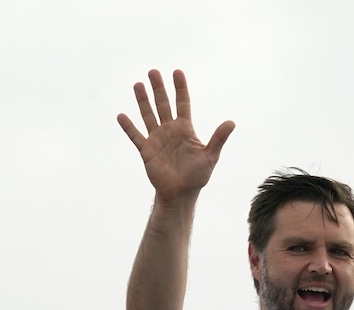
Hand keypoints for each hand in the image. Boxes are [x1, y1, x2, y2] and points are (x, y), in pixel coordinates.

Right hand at [117, 69, 234, 202]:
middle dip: (158, 88)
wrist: (181, 193)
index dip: (180, 88)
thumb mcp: (210, 156)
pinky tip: (121, 116)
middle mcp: (170, 130)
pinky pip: (135, 136)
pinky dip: (128, 127)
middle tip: (153, 71)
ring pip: (148, 115)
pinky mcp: (146, 150)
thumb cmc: (198, 176)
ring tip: (138, 84)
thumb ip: (218, 138)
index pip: (183, 103)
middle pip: (163, 104)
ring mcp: (157, 139)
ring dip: (143, 100)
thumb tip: (232, 122)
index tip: (177, 72)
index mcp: (185, 129)